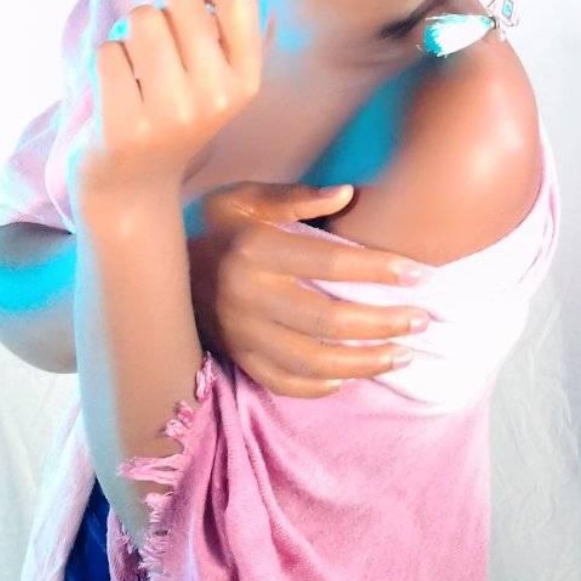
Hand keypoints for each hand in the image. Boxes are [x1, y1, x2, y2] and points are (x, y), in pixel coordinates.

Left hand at [71, 0, 262, 205]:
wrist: (134, 188)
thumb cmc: (172, 117)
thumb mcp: (211, 77)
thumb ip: (220, 24)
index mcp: (245, 81)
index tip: (192, 3)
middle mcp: (217, 98)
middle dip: (160, 8)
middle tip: (155, 43)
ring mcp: (172, 114)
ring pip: (141, 19)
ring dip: (128, 33)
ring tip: (134, 65)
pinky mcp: (126, 126)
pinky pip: (108, 51)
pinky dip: (106, 62)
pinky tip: (116, 91)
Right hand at [186, 182, 431, 397]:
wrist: (157, 270)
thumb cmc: (215, 227)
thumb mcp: (243, 198)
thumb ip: (295, 197)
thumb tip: (346, 194)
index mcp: (254, 250)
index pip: (329, 264)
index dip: (380, 270)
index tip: (420, 274)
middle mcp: (247, 297)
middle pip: (329, 321)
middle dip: (384, 323)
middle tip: (423, 320)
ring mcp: (241, 335)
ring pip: (313, 361)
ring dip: (365, 362)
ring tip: (403, 355)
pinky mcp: (236, 358)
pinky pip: (284, 383)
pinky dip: (320, 385)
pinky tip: (350, 378)